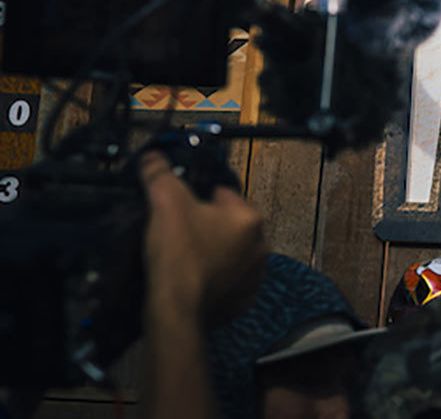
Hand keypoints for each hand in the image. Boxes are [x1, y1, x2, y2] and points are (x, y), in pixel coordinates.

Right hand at [139, 149, 267, 322]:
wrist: (175, 309)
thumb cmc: (177, 255)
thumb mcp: (165, 202)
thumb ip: (160, 174)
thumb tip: (152, 157)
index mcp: (250, 218)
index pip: (224, 195)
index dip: (199, 198)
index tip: (181, 208)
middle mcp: (261, 246)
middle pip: (229, 225)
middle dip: (208, 226)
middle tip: (181, 234)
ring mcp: (254, 276)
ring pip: (231, 254)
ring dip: (214, 253)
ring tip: (185, 259)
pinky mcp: (243, 301)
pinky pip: (229, 283)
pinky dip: (215, 281)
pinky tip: (194, 280)